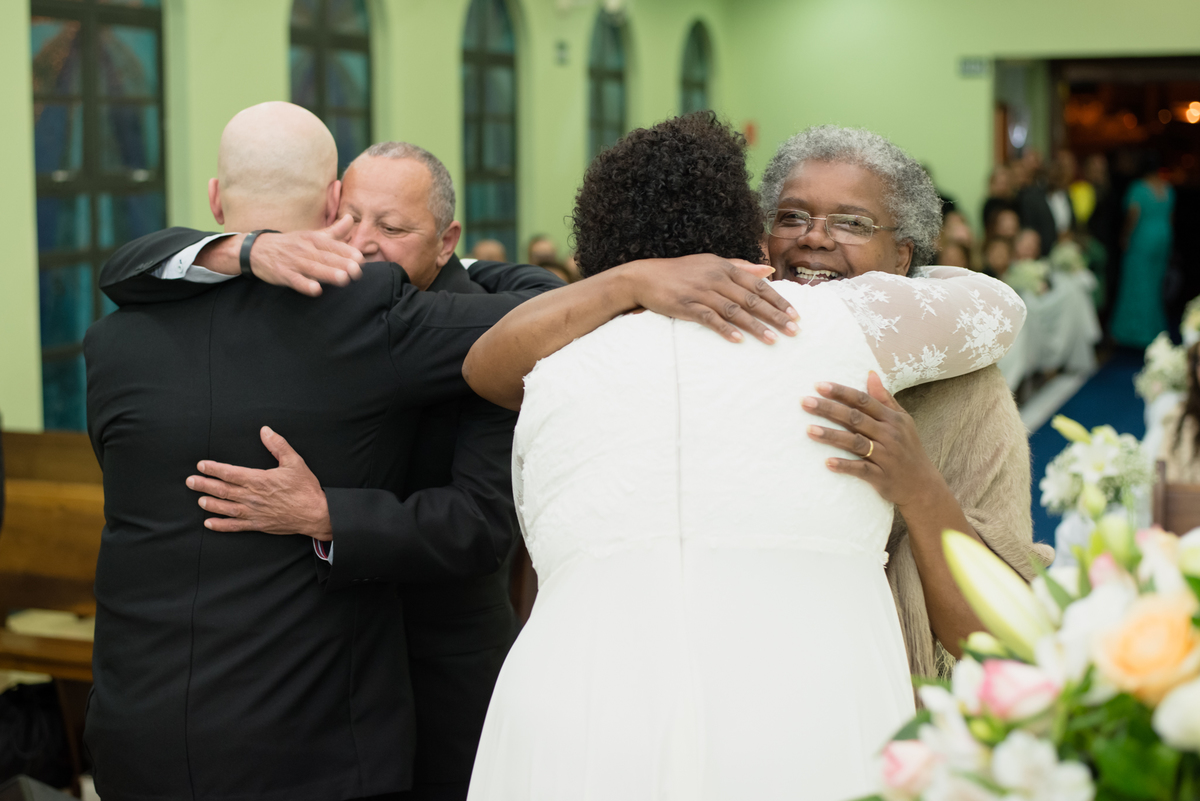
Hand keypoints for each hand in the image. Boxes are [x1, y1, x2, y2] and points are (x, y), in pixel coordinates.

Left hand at [185, 427, 332, 539]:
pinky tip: (209, 523)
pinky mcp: (258, 524)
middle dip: (204, 485)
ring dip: (210, 504)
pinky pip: (235, 526)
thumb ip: (278, 445)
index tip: (201, 466)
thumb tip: (265, 431)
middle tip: (190, 481)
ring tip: (199, 500)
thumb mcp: (295, 462)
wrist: (316, 513)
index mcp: (259, 480)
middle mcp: (252, 497)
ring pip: (225, 508)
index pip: (230, 473)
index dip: (214, 469)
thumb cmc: (306, 488)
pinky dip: (221, 526)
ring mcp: (254, 512)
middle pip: (223, 490)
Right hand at [249, 215, 363, 295]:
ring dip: (328, 274)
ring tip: (343, 279)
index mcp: (313, 239)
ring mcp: (293, 262)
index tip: (360, 259)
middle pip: (325, 257)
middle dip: (342, 264)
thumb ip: (334, 231)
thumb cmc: (291, 244)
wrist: (257, 249)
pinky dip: (305, 285)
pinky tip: (316, 290)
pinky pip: (295, 280)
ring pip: (313, 268)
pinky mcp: (283, 274)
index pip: (333, 245)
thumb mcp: (311, 235)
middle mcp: (305, 249)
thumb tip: (351, 219)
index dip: (347, 252)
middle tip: (356, 271)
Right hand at [623, 255, 797, 343]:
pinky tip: (738, 340)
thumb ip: (740, 266)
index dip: (778, 300)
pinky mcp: (686, 305)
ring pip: (735, 310)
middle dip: (775, 315)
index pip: (758, 284)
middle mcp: (716, 278)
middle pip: (751, 298)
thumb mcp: (711, 263)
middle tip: (793, 330)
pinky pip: (710, 319)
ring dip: (755, 326)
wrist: (645, 277)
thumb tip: (768, 271)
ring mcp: (701, 292)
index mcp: (724, 267)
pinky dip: (725, 329)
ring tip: (772, 340)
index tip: (795, 314)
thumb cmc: (681, 272)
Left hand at [800, 372, 939, 507]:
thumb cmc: (908, 448)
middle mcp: (890, 435)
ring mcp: (886, 456)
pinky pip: (861, 469)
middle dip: (829, 409)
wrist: (923, 485)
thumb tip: (870, 373)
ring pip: (855, 442)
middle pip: (855, 418)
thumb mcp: (903, 421)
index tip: (819, 385)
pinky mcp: (882, 477)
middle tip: (805, 402)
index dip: (841, 392)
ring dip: (831, 436)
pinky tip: (828, 462)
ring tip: (808, 430)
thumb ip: (885, 398)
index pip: (863, 401)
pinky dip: (845, 465)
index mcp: (893, 419)